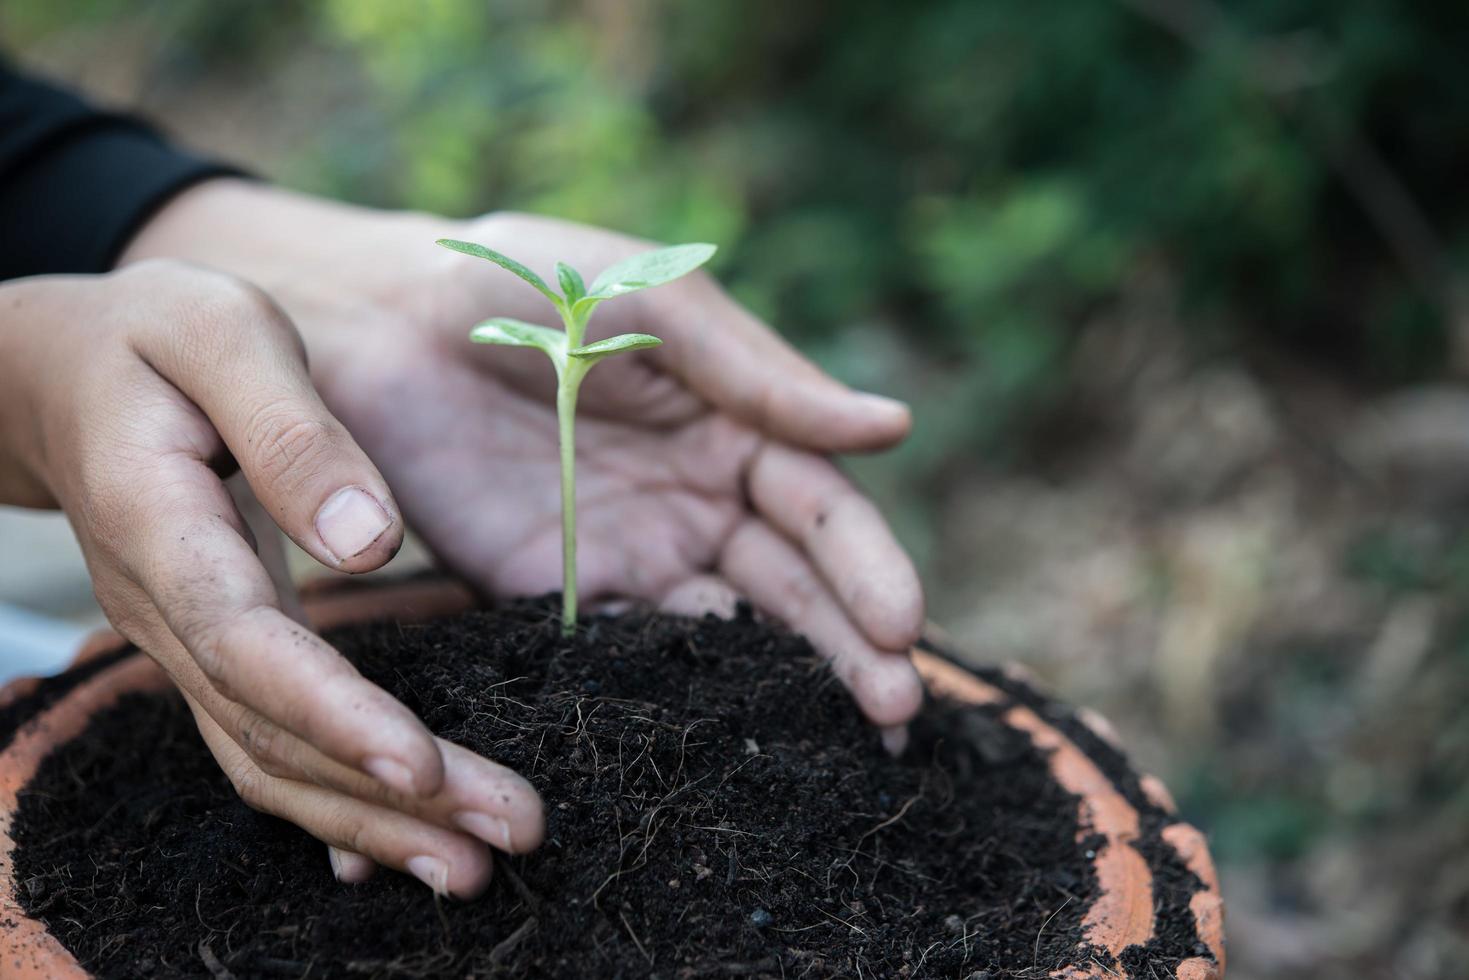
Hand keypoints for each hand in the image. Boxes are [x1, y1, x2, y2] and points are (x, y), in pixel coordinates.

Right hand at [0, 262, 540, 896]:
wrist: (59, 373)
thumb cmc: (149, 336)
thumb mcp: (221, 333)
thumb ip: (288, 431)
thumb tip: (368, 542)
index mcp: (160, 525)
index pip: (242, 643)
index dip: (330, 712)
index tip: (420, 768)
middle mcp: (167, 609)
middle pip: (271, 730)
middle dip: (388, 799)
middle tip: (509, 836)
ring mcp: (188, 640)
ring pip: (270, 757)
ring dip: (372, 822)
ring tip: (475, 865)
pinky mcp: (221, 646)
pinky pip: (270, 741)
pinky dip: (336, 800)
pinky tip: (403, 839)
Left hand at [123, 185, 926, 737]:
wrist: (379, 317)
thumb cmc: (531, 283)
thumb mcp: (657, 306)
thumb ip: (760, 375)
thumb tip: (893, 426)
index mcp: (735, 425)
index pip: (821, 507)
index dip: (867, 565)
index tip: (904, 623)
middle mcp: (696, 500)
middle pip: (791, 586)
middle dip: (850, 648)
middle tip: (897, 712)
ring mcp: (630, 553)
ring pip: (724, 634)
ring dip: (785, 689)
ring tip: (845, 745)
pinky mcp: (553, 595)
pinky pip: (625, 652)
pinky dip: (677, 694)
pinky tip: (719, 735)